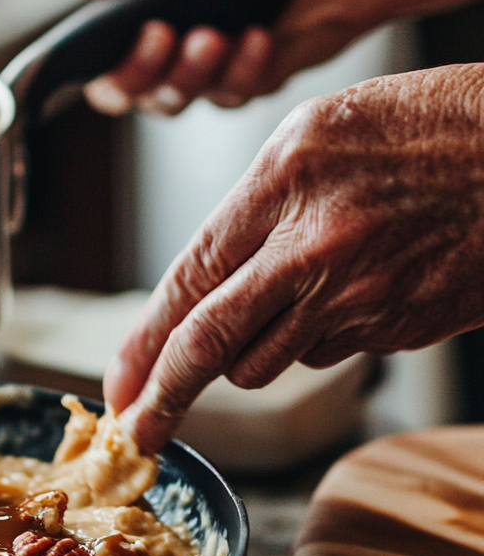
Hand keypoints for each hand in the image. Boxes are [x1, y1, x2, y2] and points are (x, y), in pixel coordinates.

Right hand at [48, 0, 483, 114]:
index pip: (97, 55)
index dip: (100, 64)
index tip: (123, 41)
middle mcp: (170, 36)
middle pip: (127, 91)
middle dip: (145, 71)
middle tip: (167, 36)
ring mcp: (209, 64)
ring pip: (175, 101)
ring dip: (194, 70)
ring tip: (221, 31)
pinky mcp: (248, 82)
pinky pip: (228, 98)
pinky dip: (244, 69)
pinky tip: (263, 35)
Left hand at [105, 64, 483, 452]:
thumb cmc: (433, 125)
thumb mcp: (321, 129)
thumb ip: (256, 202)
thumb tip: (211, 276)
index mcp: (284, 181)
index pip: (189, 280)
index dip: (144, 342)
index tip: (121, 382)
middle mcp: (314, 246)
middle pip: (212, 345)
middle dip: (165, 395)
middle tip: (138, 430)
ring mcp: (361, 297)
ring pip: (265, 362)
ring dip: (247, 354)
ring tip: (281, 303)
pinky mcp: (398, 329)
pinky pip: (325, 352)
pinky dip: (312, 337)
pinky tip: (345, 293)